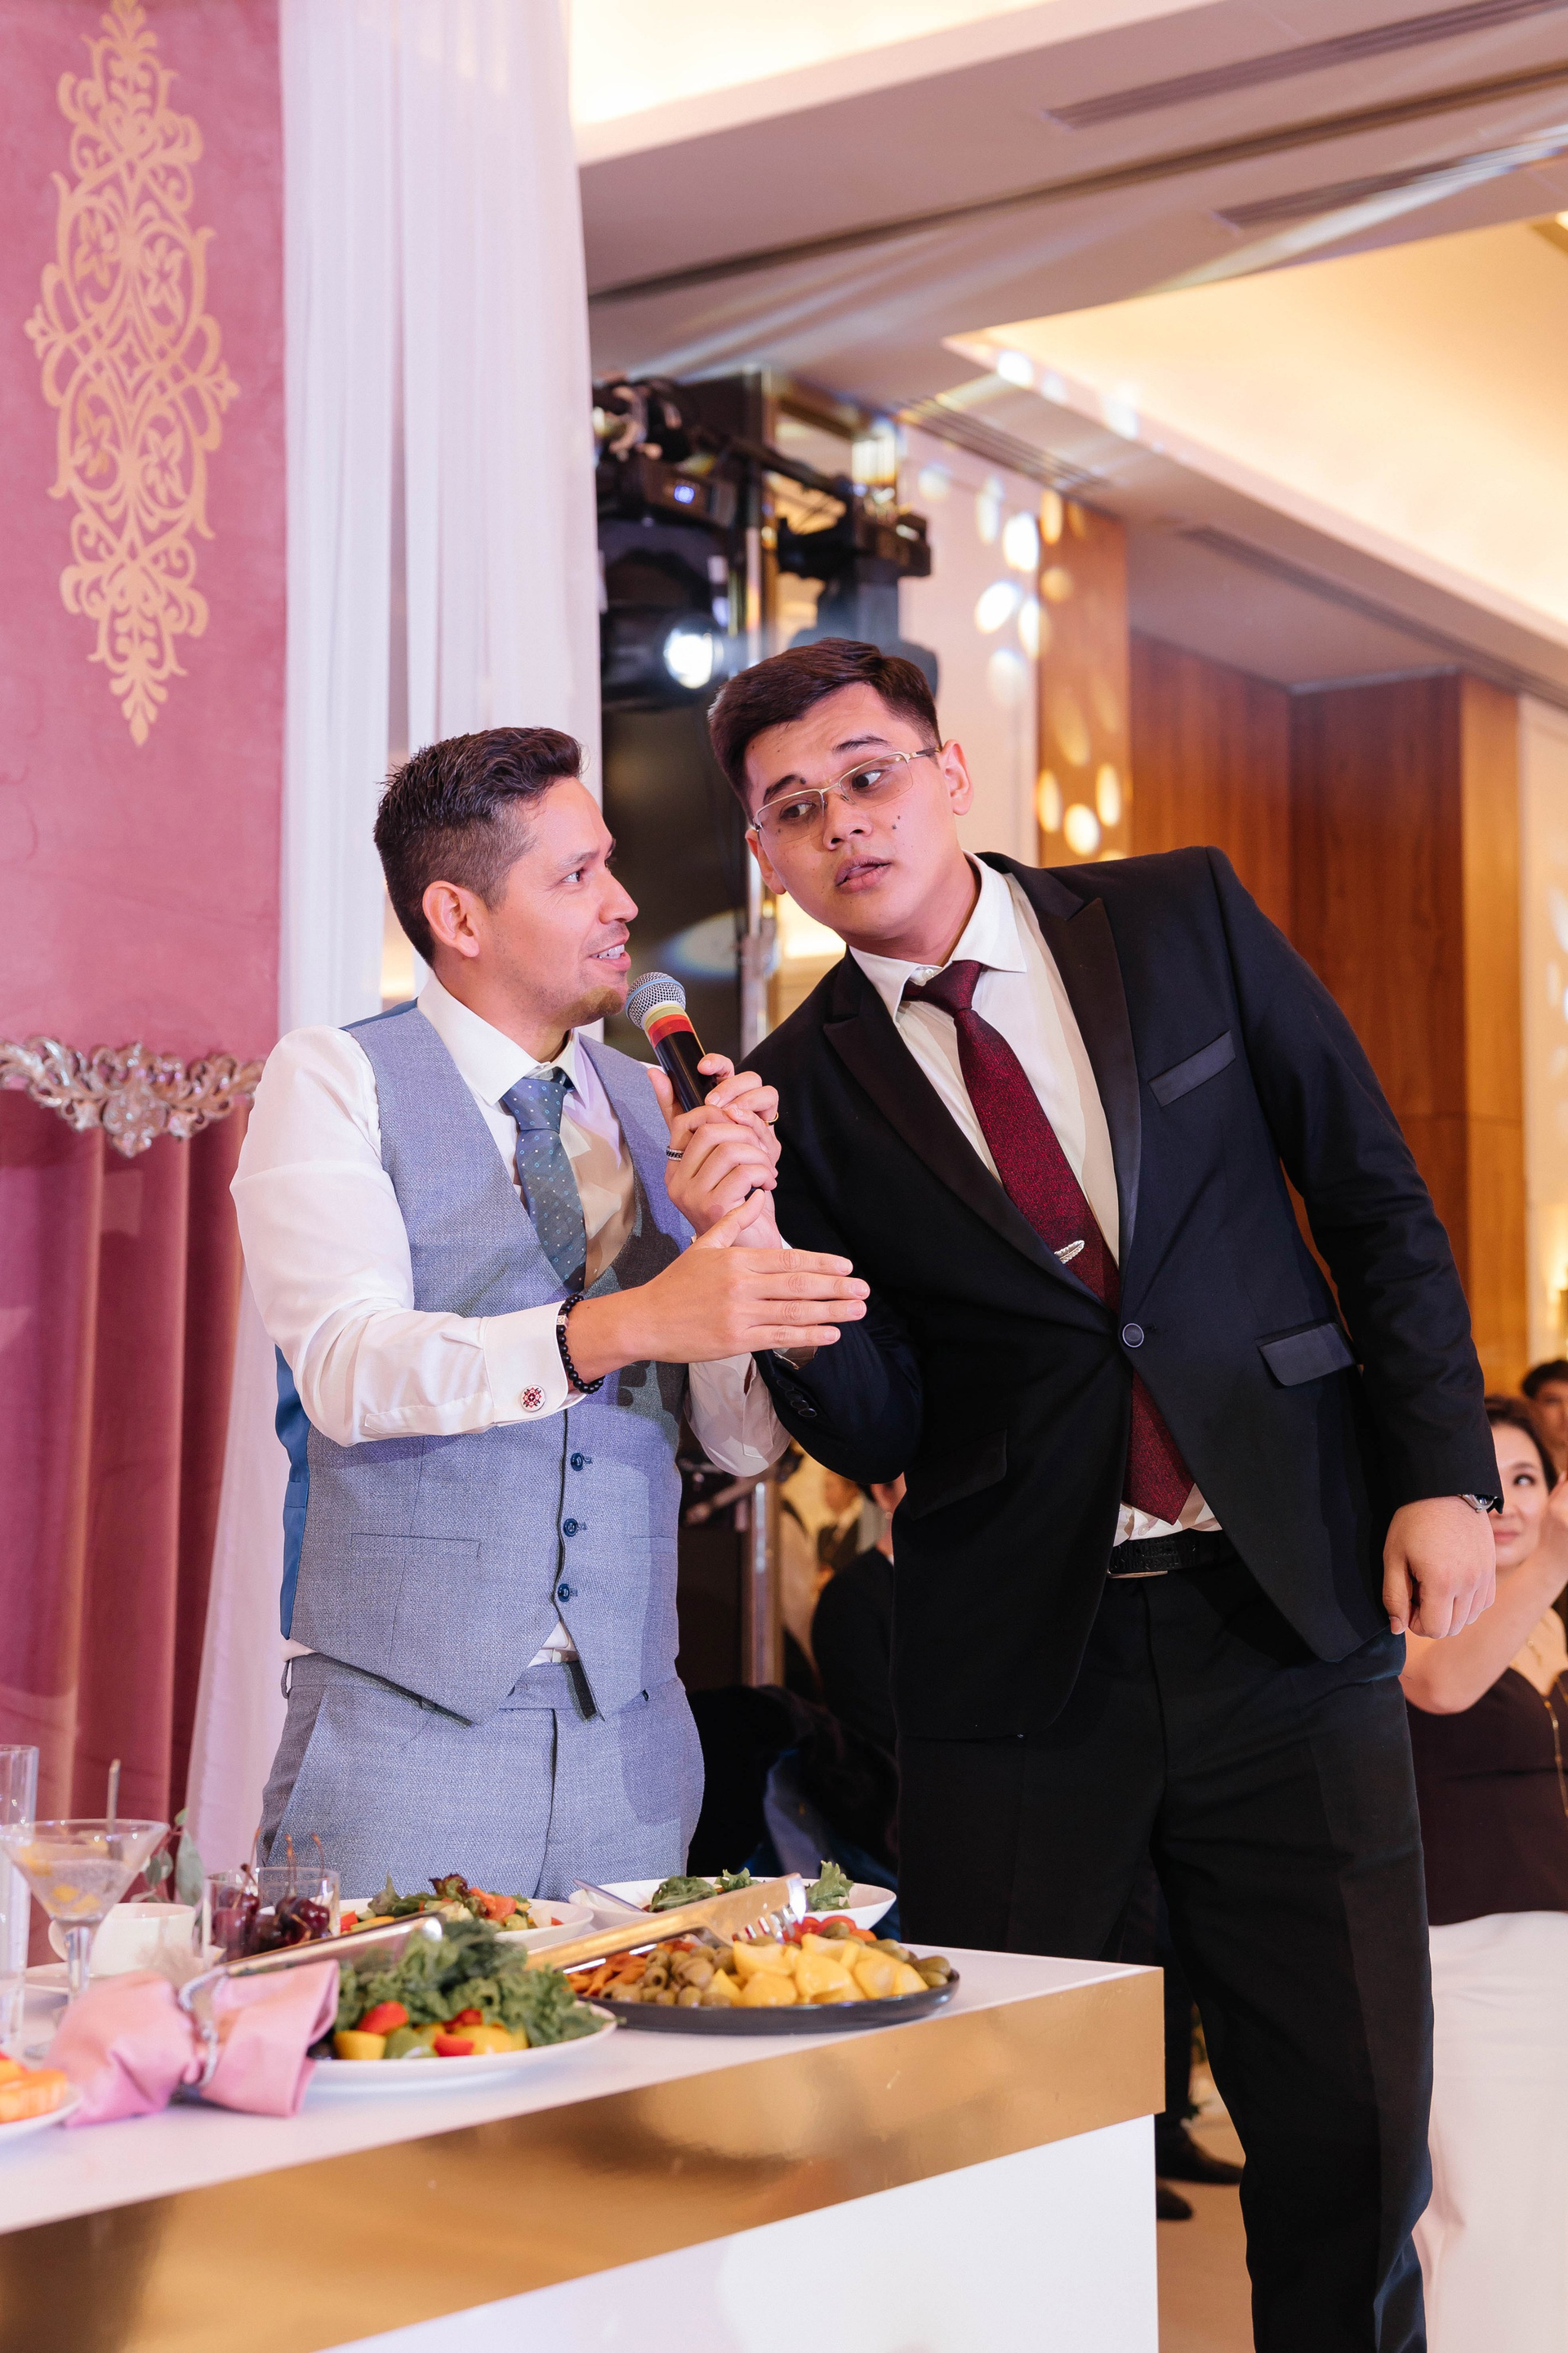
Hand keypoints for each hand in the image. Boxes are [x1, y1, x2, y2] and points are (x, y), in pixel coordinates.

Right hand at [563, 1199, 867, 1379]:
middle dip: (836, 1288)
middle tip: (865, 1289)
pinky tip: (832, 1334)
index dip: (822, 1263)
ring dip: (831, 1312)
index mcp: (737, 1259)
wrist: (646, 1319)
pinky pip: (780, 1336)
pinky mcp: (736, 1340)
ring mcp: (740, 1314)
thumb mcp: (703, 1244)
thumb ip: (734, 1221)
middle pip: (799, 1284)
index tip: (847, 1267)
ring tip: (858, 1310)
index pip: (788, 1259)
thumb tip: (759, 1196)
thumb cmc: (676, 1282)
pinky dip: (809, 1336)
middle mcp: (742, 1285)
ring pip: (795, 1312)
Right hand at [651, 1055, 779, 1237]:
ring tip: (766, 1168)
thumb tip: (659, 1072)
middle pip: (708, 1129)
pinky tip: (767, 1184)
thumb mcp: (721, 1158)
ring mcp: (691, 1197)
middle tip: (760, 1147)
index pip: (682, 1119)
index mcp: (675, 1167)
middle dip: (744, 1130)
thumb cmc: (739, 1202)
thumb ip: (704, 1125)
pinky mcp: (713, 1209)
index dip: (714, 1108)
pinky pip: (743, 1171)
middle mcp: (676, 1182)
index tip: (739, 1118)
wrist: (751, 1248)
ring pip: (728, 1148)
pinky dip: (763, 1172)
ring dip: (758, 1153)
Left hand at [1383, 1496, 1496, 1638]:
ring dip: (1450, 1612)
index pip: (1433, 1629)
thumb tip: (1397, 1627)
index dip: (1415, 1622)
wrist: (1446, 1490)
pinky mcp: (1492, 1570)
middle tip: (1418, 1591)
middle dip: (1432, 1618)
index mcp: (1442, 1582)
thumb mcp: (1393, 1556)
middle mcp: (1469, 1584)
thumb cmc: (1413, 1521)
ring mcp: (1484, 1577)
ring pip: (1469, 1618)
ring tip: (1434, 1584)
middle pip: (1452, 1628)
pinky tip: (1452, 1583)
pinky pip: (1483, 1603)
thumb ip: (1394, 1596)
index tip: (1407, 1600)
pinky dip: (1468, 1602)